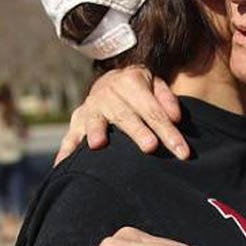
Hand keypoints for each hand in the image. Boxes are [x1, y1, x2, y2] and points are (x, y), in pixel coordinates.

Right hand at [56, 66, 188, 164]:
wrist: (111, 83)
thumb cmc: (141, 91)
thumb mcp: (156, 85)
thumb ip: (167, 99)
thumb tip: (175, 117)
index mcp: (131, 81)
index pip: (153, 110)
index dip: (169, 131)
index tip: (183, 152)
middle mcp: (108, 92)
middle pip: (126, 115)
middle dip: (139, 132)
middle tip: (151, 148)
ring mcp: (91, 107)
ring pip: (96, 121)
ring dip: (96, 132)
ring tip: (97, 144)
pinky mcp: (77, 121)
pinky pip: (70, 136)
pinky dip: (66, 150)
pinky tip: (62, 165)